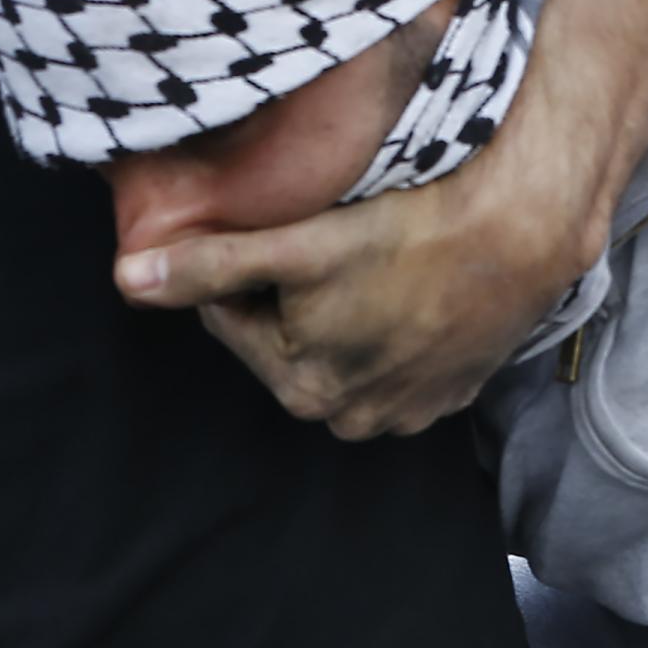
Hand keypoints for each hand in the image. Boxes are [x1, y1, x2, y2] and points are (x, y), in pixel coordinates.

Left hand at [113, 127, 601, 440]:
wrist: (520, 233)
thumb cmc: (404, 236)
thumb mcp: (292, 248)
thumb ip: (207, 267)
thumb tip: (127, 281)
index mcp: (301, 387)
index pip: (230, 316)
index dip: (239, 268)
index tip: (270, 231)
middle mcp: (351, 416)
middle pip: (283, 336)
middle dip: (285, 293)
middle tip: (318, 240)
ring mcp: (406, 410)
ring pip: (336, 348)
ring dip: (335, 312)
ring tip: (362, 259)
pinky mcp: (451, 392)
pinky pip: (393, 360)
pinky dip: (386, 329)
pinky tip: (401, 288)